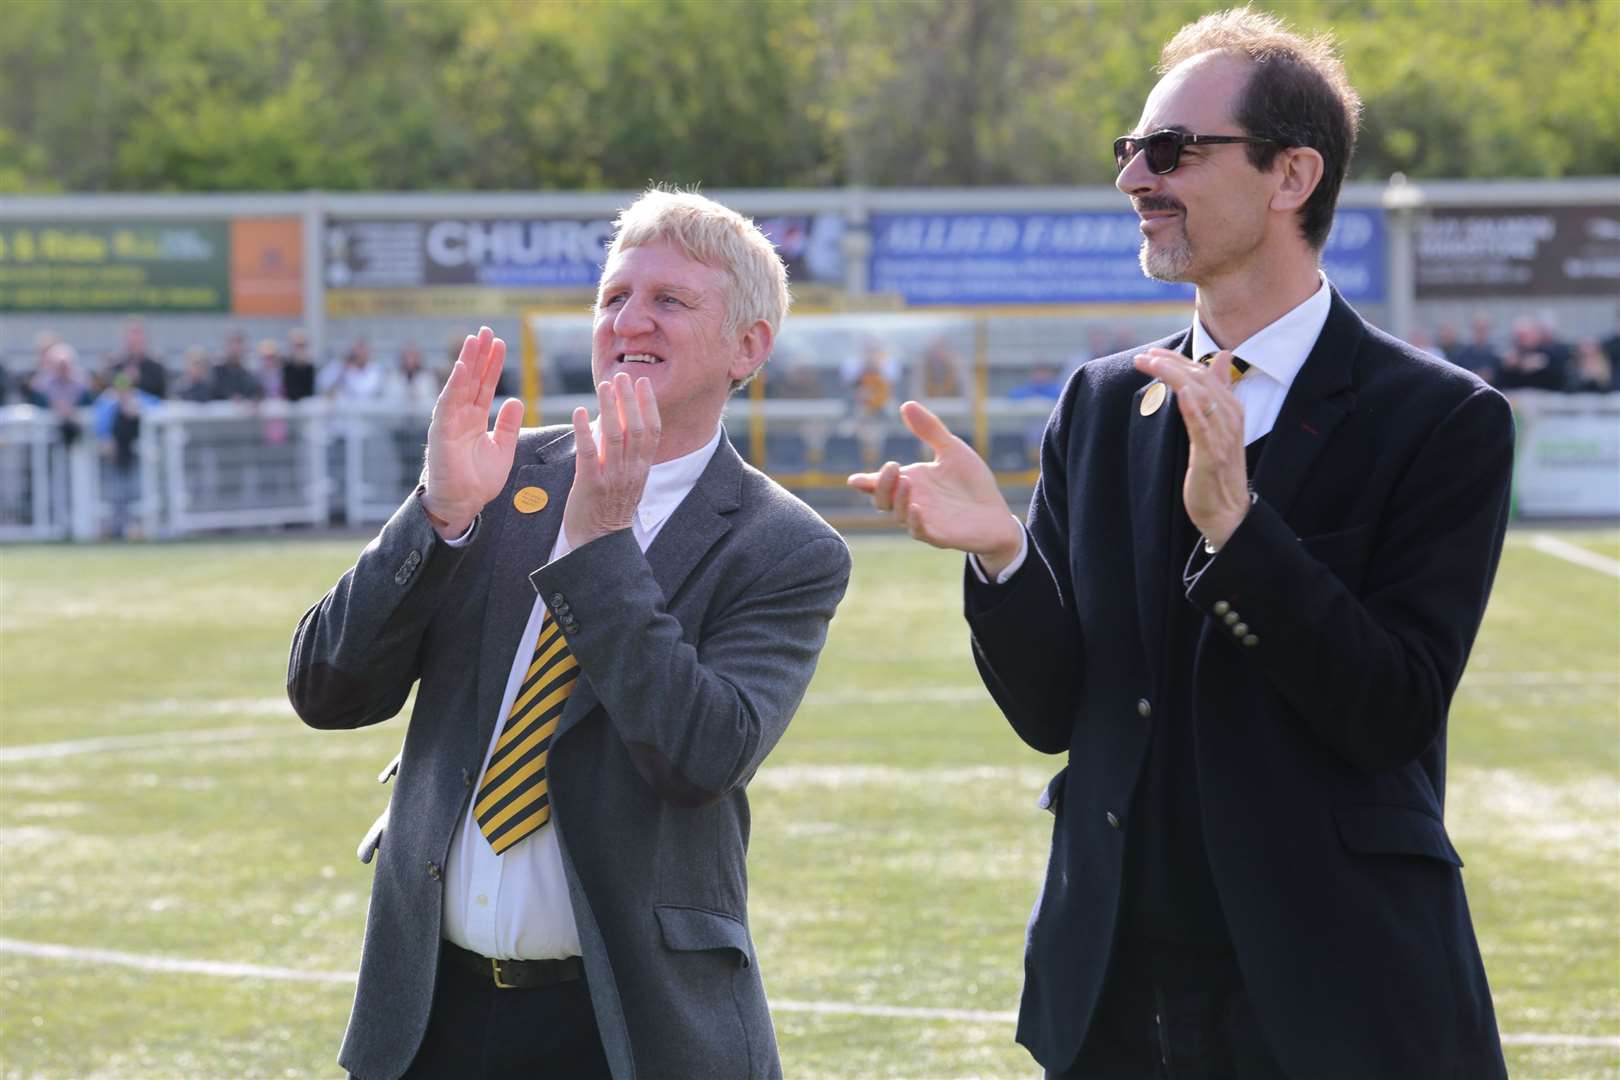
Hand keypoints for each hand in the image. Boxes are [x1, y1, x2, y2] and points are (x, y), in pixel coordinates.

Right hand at [421, 327, 523, 538]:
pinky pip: (448, 403)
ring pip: (459, 385)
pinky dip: (454, 384)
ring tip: (474, 340)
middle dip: (478, 355)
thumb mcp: (502, 448)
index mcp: (475, 419)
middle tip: (485, 331)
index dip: (492, 365)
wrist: (463, 504)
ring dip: (466, 362)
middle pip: (471, 379)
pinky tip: (461, 366)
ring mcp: (450, 421)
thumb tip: (517, 400)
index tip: (499, 343)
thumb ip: (508, 424)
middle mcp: (461, 416)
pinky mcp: (441, 431)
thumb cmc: (479, 480)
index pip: (484, 385)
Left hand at [563, 372, 660, 547]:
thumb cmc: (610, 509)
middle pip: (634, 428)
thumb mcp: (628, 481)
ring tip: (604, 386)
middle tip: (623, 376)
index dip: (649, 405)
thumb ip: (627, 454)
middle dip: (629, 400)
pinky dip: (583, 431)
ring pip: (613, 436)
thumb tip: (620, 423)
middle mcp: (630, 471)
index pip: (652, 431)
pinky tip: (578, 412)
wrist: (599, 543)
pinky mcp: (590, 484)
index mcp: (641, 469)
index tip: (644, 383)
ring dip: (609, 408)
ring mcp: (612, 477)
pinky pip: (588, 453)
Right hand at [847, 400, 1022, 572]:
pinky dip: (915, 521)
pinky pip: (920, 532)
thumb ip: (930, 430)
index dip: (865, 482)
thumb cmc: (971, 484)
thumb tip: (906, 404)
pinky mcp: (940, 536)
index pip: (880, 484)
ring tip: (905, 480)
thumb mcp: (952, 450)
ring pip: (898, 515)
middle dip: (881, 485)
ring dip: (898, 499)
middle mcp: (911, 503)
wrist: (998, 515)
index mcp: (910, 483)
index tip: (854, 480)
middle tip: (893, 466)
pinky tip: (916, 508)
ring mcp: (924, 521)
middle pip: (882, 500)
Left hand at [1133, 348, 1249, 547]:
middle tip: (1142, 357)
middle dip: (1170, 364)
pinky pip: (1202, 427)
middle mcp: (1230, 419)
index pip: (1204, 373)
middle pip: (1200, 380)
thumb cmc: (1219, 472)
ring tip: (1150, 364)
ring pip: (1200, 396)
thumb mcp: (1220, 428)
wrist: (1228, 513)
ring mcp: (1222, 437)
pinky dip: (1192, 407)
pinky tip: (1179, 392)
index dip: (1178, 360)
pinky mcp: (1211, 456)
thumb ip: (1218, 393)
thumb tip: (1223, 357)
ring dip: (1174, 376)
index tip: (1151, 354)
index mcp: (1232, 410)